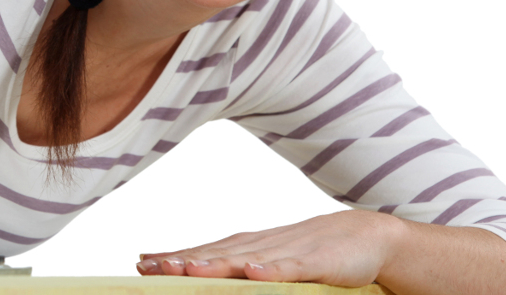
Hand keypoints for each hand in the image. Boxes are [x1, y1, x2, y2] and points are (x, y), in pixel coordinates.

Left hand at [136, 210, 404, 285]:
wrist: (365, 234)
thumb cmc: (310, 250)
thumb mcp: (268, 259)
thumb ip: (233, 266)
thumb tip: (191, 269)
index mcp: (246, 247)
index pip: (203, 251)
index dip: (172, 257)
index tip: (141, 262)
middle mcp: (260, 246)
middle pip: (214, 254)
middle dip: (181, 260)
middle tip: (149, 266)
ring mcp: (287, 253)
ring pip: (246, 260)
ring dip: (215, 264)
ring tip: (186, 268)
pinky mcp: (315, 263)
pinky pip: (290, 269)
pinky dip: (270, 270)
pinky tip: (252, 271)